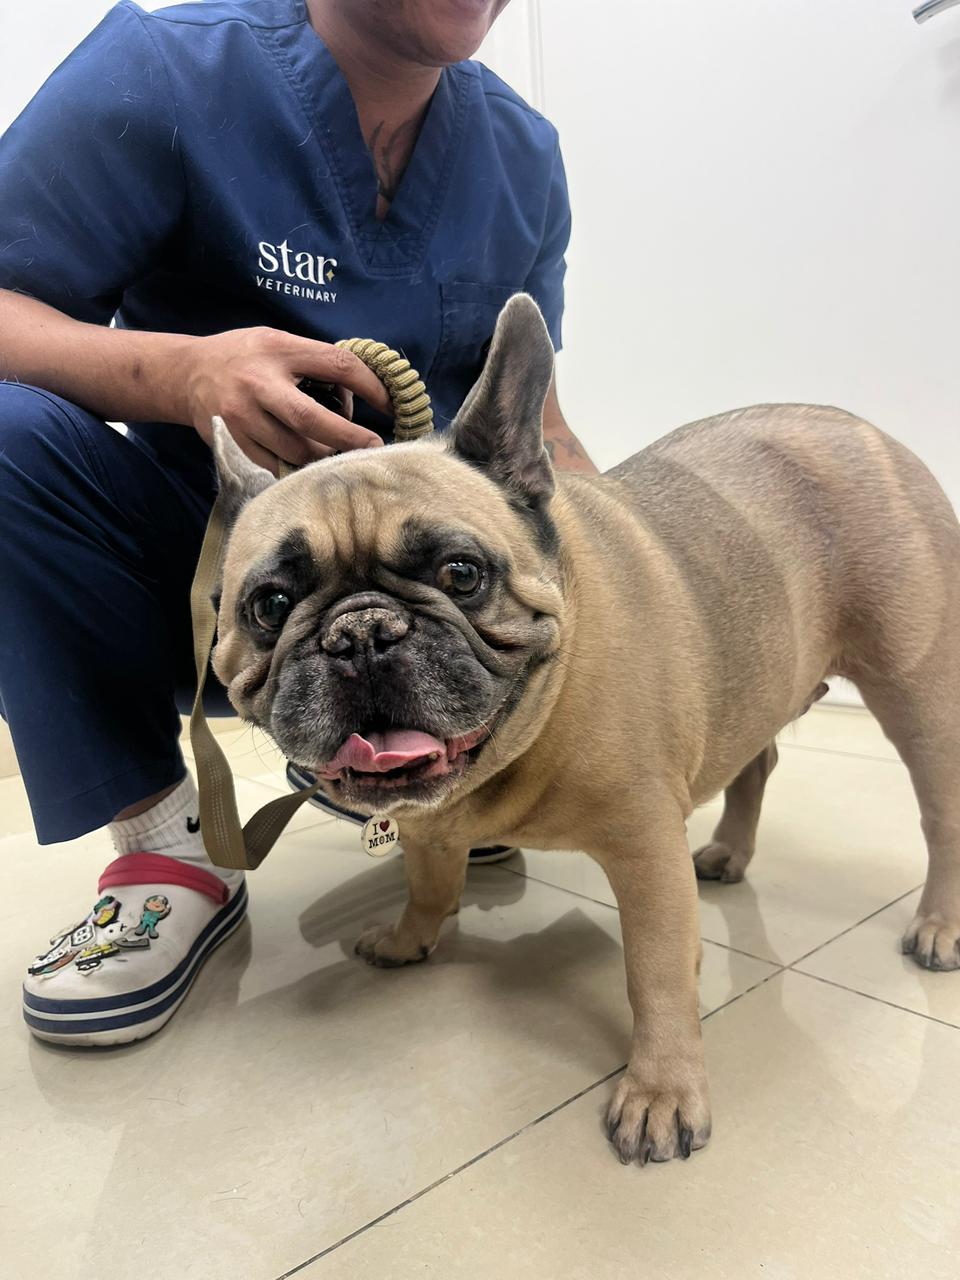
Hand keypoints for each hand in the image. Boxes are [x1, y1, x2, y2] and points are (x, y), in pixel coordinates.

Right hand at [185, 327, 391, 470]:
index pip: (336, 365)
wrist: (187, 374)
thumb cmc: (245, 357)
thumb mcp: (278, 342)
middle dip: (348, 438)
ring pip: (294, 451)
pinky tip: (308, 468)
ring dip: (323, 457)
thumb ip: (314, 362)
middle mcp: (258, 384)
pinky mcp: (231, 443)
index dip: (370, 386)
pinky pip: (274, 467)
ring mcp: (241, 418)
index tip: (391, 404)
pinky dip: (297, 470)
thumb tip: (359, 394)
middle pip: (310, 419)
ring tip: (337, 455)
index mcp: (278, 350)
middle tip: (374, 448)